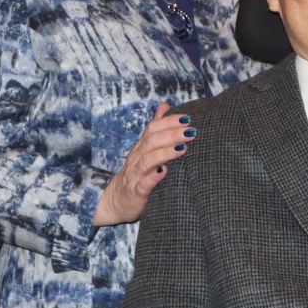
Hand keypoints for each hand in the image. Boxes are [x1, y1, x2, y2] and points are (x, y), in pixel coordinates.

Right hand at [94, 104, 192, 227]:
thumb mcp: (145, 150)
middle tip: (190, 131)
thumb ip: (156, 130)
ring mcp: (135, 175)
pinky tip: (164, 172)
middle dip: (171, 134)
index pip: (152, 128)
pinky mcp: (136, 192)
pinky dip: (153, 177)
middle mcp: (136, 158)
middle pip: (151, 141)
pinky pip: (143, 184)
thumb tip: (164, 105)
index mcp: (141, 148)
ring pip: (147, 160)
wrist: (117, 201)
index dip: (168, 122)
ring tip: (182, 149)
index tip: (187, 118)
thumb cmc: (138, 174)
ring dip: (165, 153)